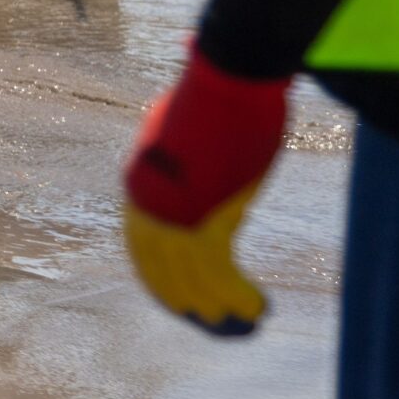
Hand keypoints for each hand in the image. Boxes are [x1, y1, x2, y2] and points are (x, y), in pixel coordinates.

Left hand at [123, 41, 290, 336]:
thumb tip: (185, 140)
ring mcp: (173, 209)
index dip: (162, 279)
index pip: (141, 246)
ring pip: (190, 277)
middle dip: (186, 301)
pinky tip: (258, 307)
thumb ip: (188, 150)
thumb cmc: (219, 90)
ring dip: (219, 307)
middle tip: (214, 324)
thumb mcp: (189, 125)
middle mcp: (146, 200)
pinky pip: (217, 271)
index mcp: (139, 182)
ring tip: (247, 323)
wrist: (231, 73)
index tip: (185, 303)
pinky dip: (236, 294)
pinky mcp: (203, 213)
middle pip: (159, 268)